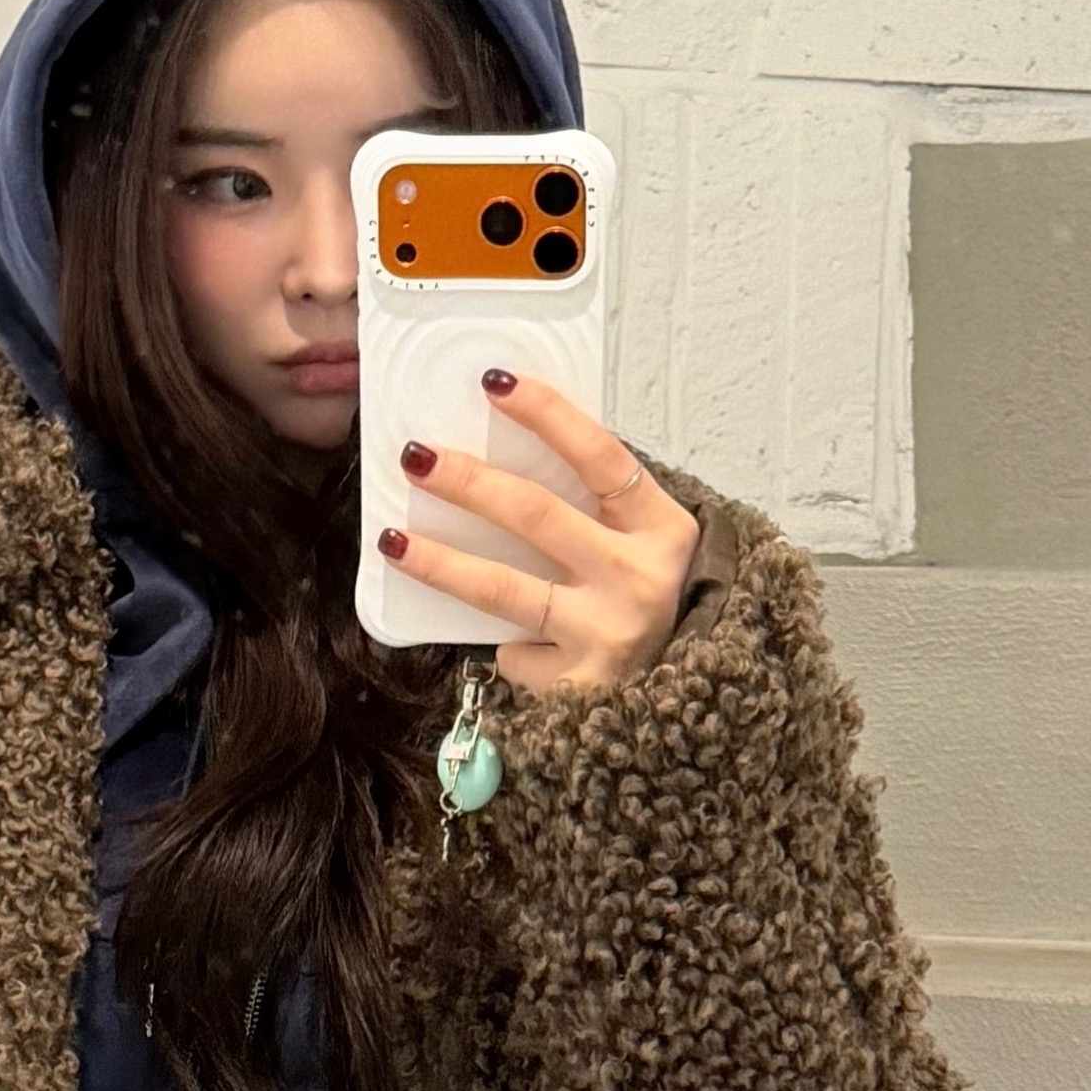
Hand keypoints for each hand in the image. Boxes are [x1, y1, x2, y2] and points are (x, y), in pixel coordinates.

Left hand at [376, 364, 702, 690]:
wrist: (698, 707)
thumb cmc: (655, 611)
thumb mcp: (648, 551)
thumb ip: (599, 513)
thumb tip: (507, 460)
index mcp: (664, 531)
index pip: (602, 458)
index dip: (548, 416)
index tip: (495, 383)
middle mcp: (639, 578)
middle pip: (538, 515)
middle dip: (470, 482)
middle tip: (417, 457)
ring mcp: (607, 633)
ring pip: (505, 589)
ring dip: (441, 561)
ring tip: (393, 539)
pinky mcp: (577, 686)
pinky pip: (516, 654)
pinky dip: (509, 649)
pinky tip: (514, 651)